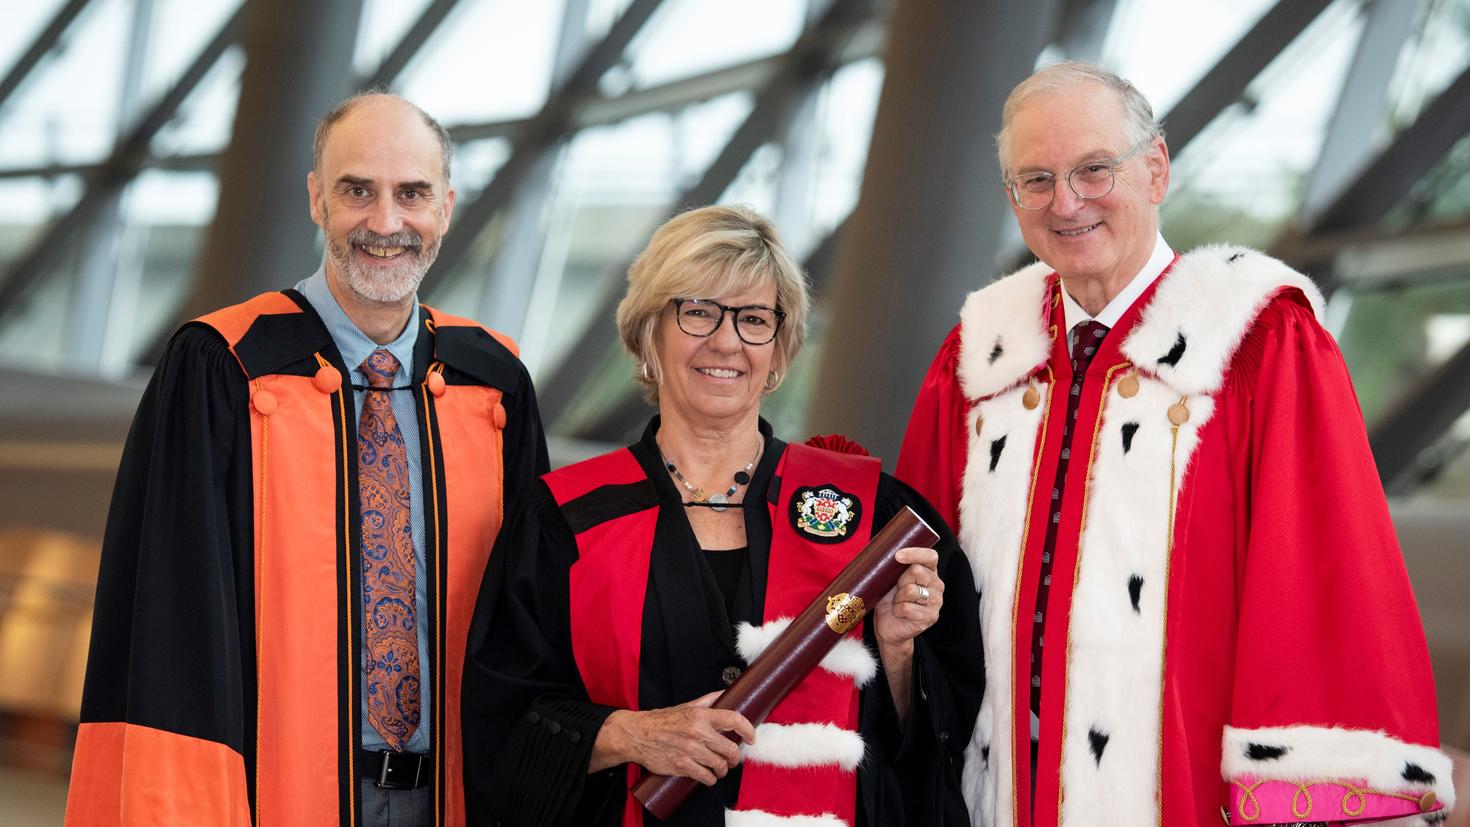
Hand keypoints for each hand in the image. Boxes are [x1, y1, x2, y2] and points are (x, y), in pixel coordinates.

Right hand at [591, 691, 755, 784]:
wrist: (636, 734)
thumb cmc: (662, 720)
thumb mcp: (687, 706)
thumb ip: (709, 700)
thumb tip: (728, 693)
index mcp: (700, 715)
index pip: (733, 719)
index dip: (748, 729)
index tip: (752, 737)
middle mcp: (697, 732)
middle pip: (730, 749)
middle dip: (734, 757)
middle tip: (732, 758)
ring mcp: (690, 751)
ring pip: (720, 765)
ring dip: (723, 769)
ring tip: (720, 768)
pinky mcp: (682, 766)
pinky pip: (706, 777)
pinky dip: (710, 779)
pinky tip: (709, 776)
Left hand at [873, 547, 943, 650]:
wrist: (887, 626)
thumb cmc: (888, 600)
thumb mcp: (889, 579)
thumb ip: (892, 565)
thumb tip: (881, 552)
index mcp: (930, 571)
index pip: (930, 556)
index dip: (915, 553)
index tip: (897, 556)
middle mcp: (937, 585)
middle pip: (917, 571)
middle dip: (900, 580)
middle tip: (896, 589)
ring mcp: (935, 602)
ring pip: (911, 590)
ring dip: (898, 597)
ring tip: (897, 602)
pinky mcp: (930, 617)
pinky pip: (907, 607)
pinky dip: (897, 610)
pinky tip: (899, 613)